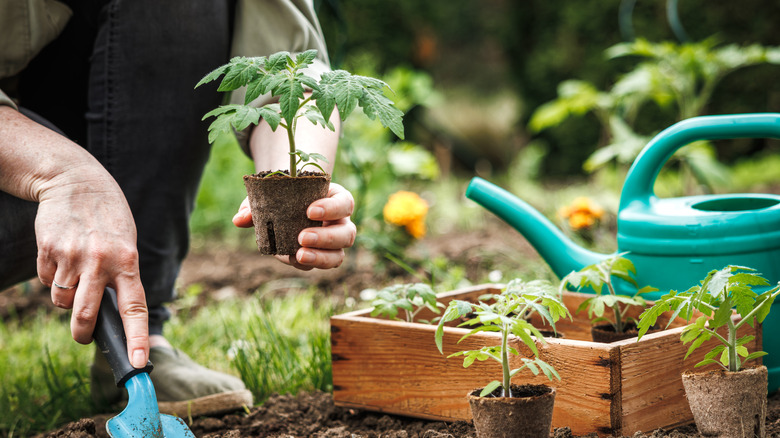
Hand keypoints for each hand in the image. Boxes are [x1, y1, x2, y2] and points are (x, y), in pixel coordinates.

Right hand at [35, 171, 149, 368]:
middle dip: (82, 334)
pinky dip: (52, 278)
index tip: (139, 363)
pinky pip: (46, 281)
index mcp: (128, 261)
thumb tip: (110, 314)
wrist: (76, 182)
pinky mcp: (48, 251)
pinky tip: (62, 255)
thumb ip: (121, 276)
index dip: (137, 338)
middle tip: (84, 337)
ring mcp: (72, 257)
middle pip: (86, 315)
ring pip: (62, 301)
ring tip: (75, 274)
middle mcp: (100, 261)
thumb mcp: (126, 243)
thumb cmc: (108, 218)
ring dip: (66, 298)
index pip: (134, 308)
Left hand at [233, 182, 355, 269]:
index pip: (345, 203)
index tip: (310, 211)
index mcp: (336, 200)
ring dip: (320, 257)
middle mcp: (340, 223)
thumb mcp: (270, 193)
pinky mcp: (322, 257)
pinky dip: (306, 264)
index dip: (332, 208)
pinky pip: (320, 265)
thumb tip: (239, 219)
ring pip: (338, 255)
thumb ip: (255, 204)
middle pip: (346, 234)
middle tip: (302, 237)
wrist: (285, 205)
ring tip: (298, 255)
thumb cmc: (284, 195)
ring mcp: (333, 243)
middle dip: (326, 238)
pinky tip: (290, 258)